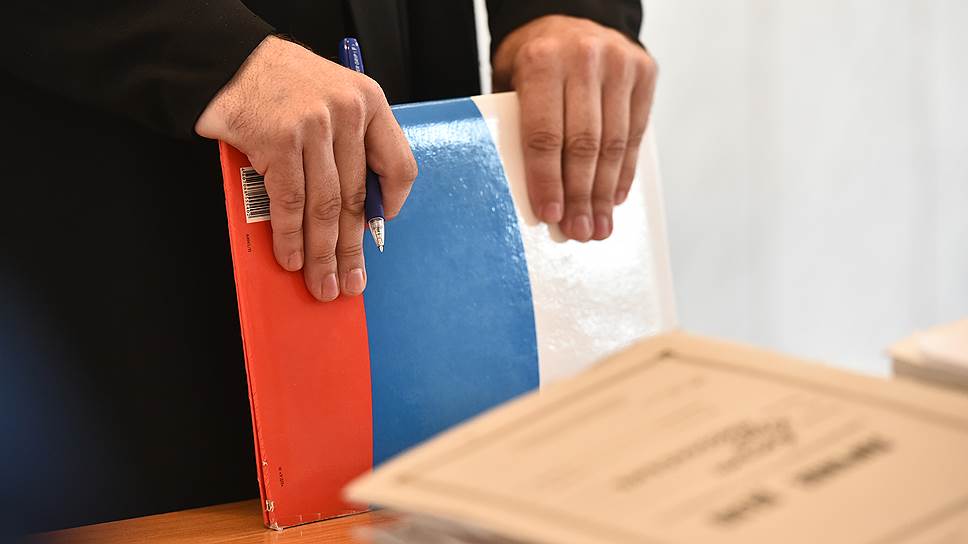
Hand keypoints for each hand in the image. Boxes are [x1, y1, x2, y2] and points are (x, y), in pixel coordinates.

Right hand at [196, 36, 416, 300]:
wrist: (225, 60)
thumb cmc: (278, 84)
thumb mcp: (331, 98)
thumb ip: (349, 144)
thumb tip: (357, 213)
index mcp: (369, 102)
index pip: (399, 165)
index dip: (390, 205)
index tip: (377, 229)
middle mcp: (348, 112)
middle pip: (358, 197)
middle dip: (352, 249)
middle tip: (350, 282)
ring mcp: (314, 125)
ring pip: (325, 206)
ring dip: (323, 254)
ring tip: (322, 283)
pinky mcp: (279, 139)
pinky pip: (290, 201)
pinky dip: (291, 236)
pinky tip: (292, 258)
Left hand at [492, 15, 656, 240]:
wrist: (570, 18)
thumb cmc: (534, 61)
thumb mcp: (512, 84)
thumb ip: (518, 126)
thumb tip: (532, 193)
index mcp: (541, 61)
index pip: (544, 135)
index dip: (548, 181)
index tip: (551, 215)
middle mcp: (583, 58)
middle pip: (583, 144)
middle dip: (581, 196)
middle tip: (578, 231)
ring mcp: (619, 63)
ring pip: (613, 143)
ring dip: (605, 193)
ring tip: (599, 226)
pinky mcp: (644, 71)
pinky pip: (636, 133)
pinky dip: (625, 171)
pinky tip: (616, 197)